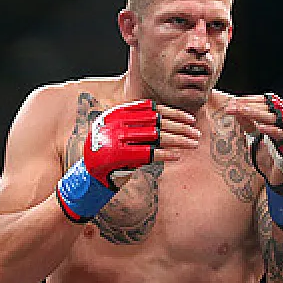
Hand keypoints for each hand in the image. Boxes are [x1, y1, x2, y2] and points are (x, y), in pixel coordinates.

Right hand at [57, 100, 199, 222]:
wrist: (86, 175)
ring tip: (193, 143)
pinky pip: (148, 153)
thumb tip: (170, 121)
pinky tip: (178, 156)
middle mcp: (117, 121)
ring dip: (178, 140)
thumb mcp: (120, 134)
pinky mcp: (120, 155)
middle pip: (157, 121)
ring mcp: (117, 137)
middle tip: (197, 133)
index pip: (152, 108)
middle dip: (180, 127)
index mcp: (117, 112)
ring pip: (156, 136)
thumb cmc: (108, 155)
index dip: (173, 113)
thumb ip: (138, 125)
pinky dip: (165, 154)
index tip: (190, 119)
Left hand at [225, 93, 282, 195]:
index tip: (234, 101)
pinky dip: (270, 129)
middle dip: (250, 105)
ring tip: (240, 110)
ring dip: (257, 113)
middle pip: (272, 106)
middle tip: (233, 105)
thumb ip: (251, 126)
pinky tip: (258, 127)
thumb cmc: (277, 161)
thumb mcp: (260, 141)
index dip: (252, 100)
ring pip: (277, 116)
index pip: (270, 101)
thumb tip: (236, 112)